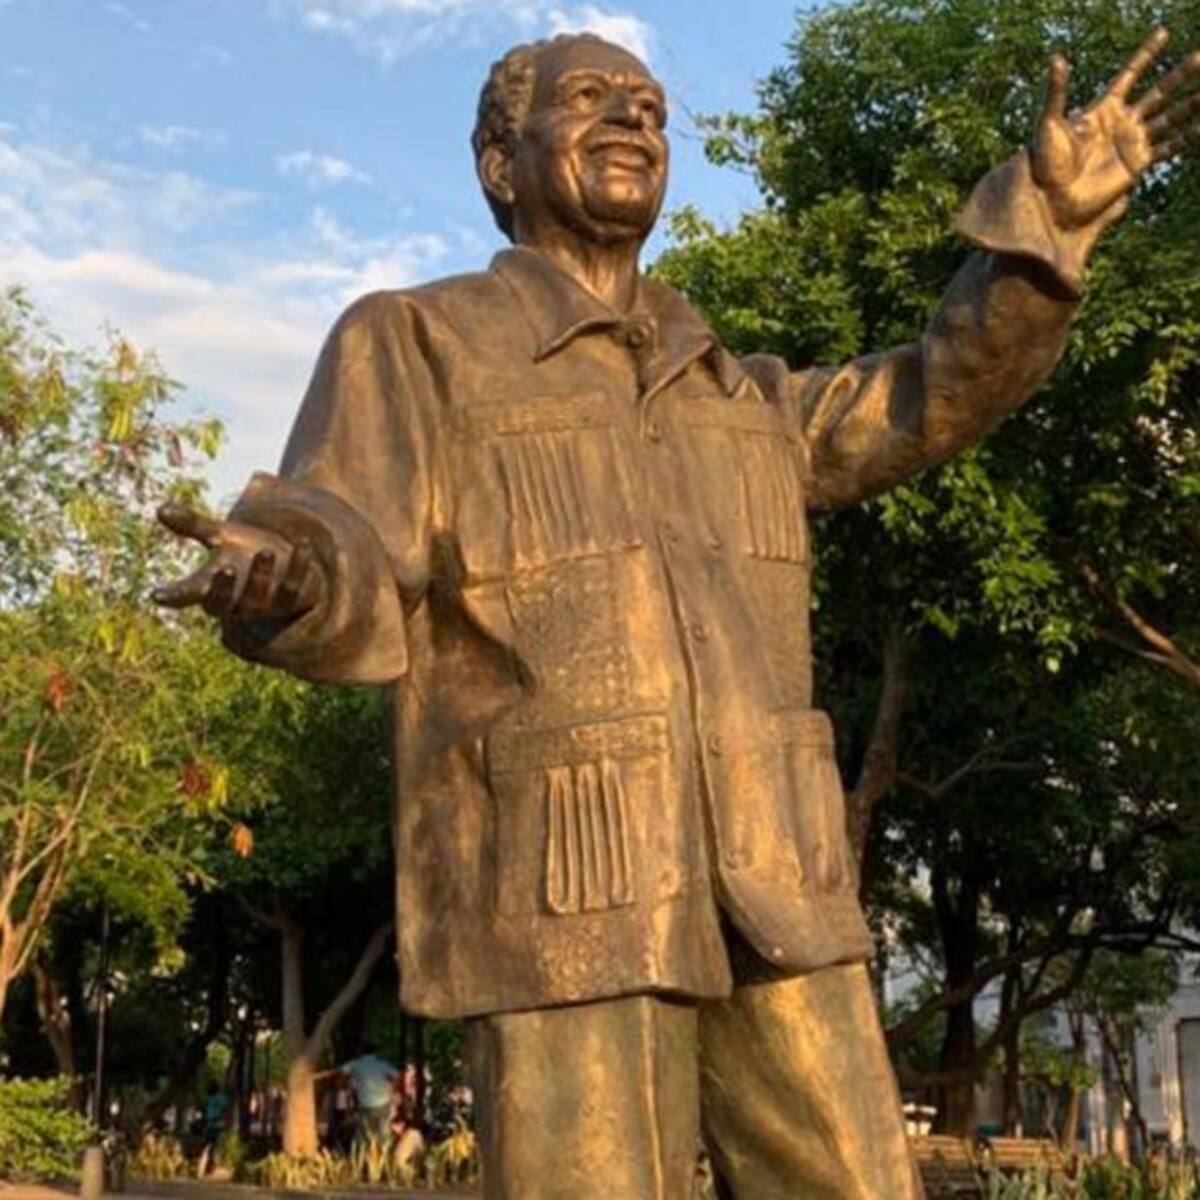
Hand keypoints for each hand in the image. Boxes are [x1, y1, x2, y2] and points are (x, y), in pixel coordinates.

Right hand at [152, 503, 321, 620]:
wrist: (287, 562)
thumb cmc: (246, 551)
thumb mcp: (221, 535)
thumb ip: (193, 526)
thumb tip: (160, 509)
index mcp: (213, 587)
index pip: (189, 595)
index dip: (174, 596)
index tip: (157, 595)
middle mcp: (236, 601)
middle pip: (222, 606)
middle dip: (223, 590)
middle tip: (224, 569)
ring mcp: (265, 604)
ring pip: (259, 600)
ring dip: (261, 576)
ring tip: (266, 551)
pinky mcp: (293, 599)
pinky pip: (294, 587)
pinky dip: (298, 566)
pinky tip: (302, 545)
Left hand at [1032, 28, 1199, 230]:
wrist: (1052, 198)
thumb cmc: (1044, 163)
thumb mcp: (1049, 123)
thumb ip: (1056, 92)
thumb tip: (1056, 59)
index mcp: (1103, 108)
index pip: (1130, 74)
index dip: (1146, 54)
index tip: (1164, 33)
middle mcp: (1122, 122)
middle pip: (1158, 92)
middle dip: (1179, 75)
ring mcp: (1131, 142)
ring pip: (1169, 117)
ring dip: (1189, 104)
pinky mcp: (1138, 164)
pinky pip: (1168, 147)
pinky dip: (1186, 138)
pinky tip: (1199, 127)